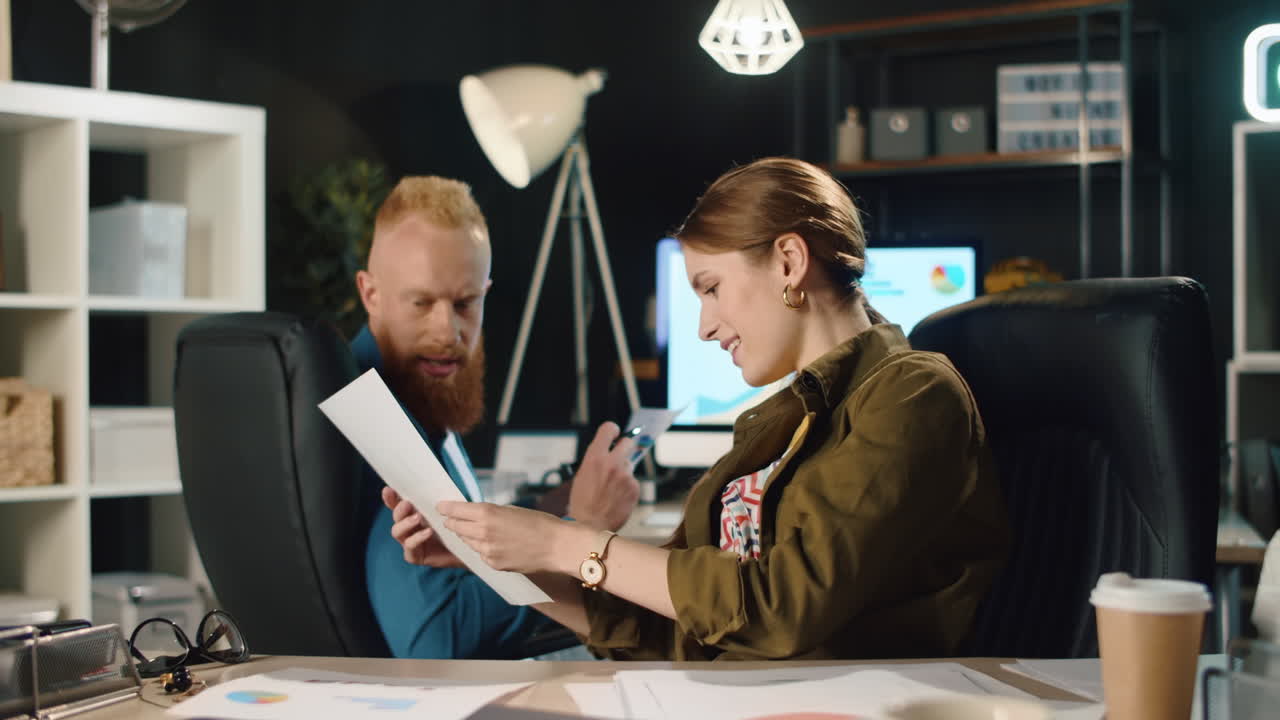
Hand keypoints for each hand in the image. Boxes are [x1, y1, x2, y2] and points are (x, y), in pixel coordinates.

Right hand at [382, 487, 464, 568]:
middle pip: (396, 517)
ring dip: (406, 523)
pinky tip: (428, 532)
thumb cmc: (455, 527)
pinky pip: (410, 546)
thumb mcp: (447, 510)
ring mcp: (409, 542)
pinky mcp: (415, 556)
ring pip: (397, 532)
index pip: (397, 504)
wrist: (466, 548)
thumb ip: (437, 501)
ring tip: (418, 517)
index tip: (388, 489)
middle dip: (399, 509)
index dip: (391, 498)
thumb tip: (433, 485)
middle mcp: (407, 528)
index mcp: (412, 514)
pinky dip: (417, 538)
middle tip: (408, 504)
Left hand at [436, 501, 570, 574]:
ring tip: (472, 530)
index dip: (446, 508)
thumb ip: (490, 513)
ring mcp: (486, 551)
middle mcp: (482, 533)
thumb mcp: (511, 510)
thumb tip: (475, 515)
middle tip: (450, 518)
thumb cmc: (539, 523)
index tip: (440, 506)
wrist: (557, 547)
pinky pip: (480, 554)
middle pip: (456, 527)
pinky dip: (481, 548)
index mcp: (487, 514)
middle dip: (452, 522)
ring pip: (466, 541)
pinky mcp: (493, 564)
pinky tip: (491, 544)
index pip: (455, 510)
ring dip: (466, 535)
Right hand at [567, 422, 640, 530]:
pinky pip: (633, 481)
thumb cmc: (583, 502)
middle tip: (619, 456)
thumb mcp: (582, 475)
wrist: (590, 525)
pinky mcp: (634, 487)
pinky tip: (617, 497)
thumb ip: (596, 460)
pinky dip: (627, 487)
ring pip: (629, 465)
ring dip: (623, 472)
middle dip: (624, 447)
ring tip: (611, 488)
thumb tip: (608, 450)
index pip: (608, 429)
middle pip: (628, 442)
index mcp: (595, 457)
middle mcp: (612, 462)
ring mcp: (625, 475)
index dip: (613, 430)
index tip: (615, 434)